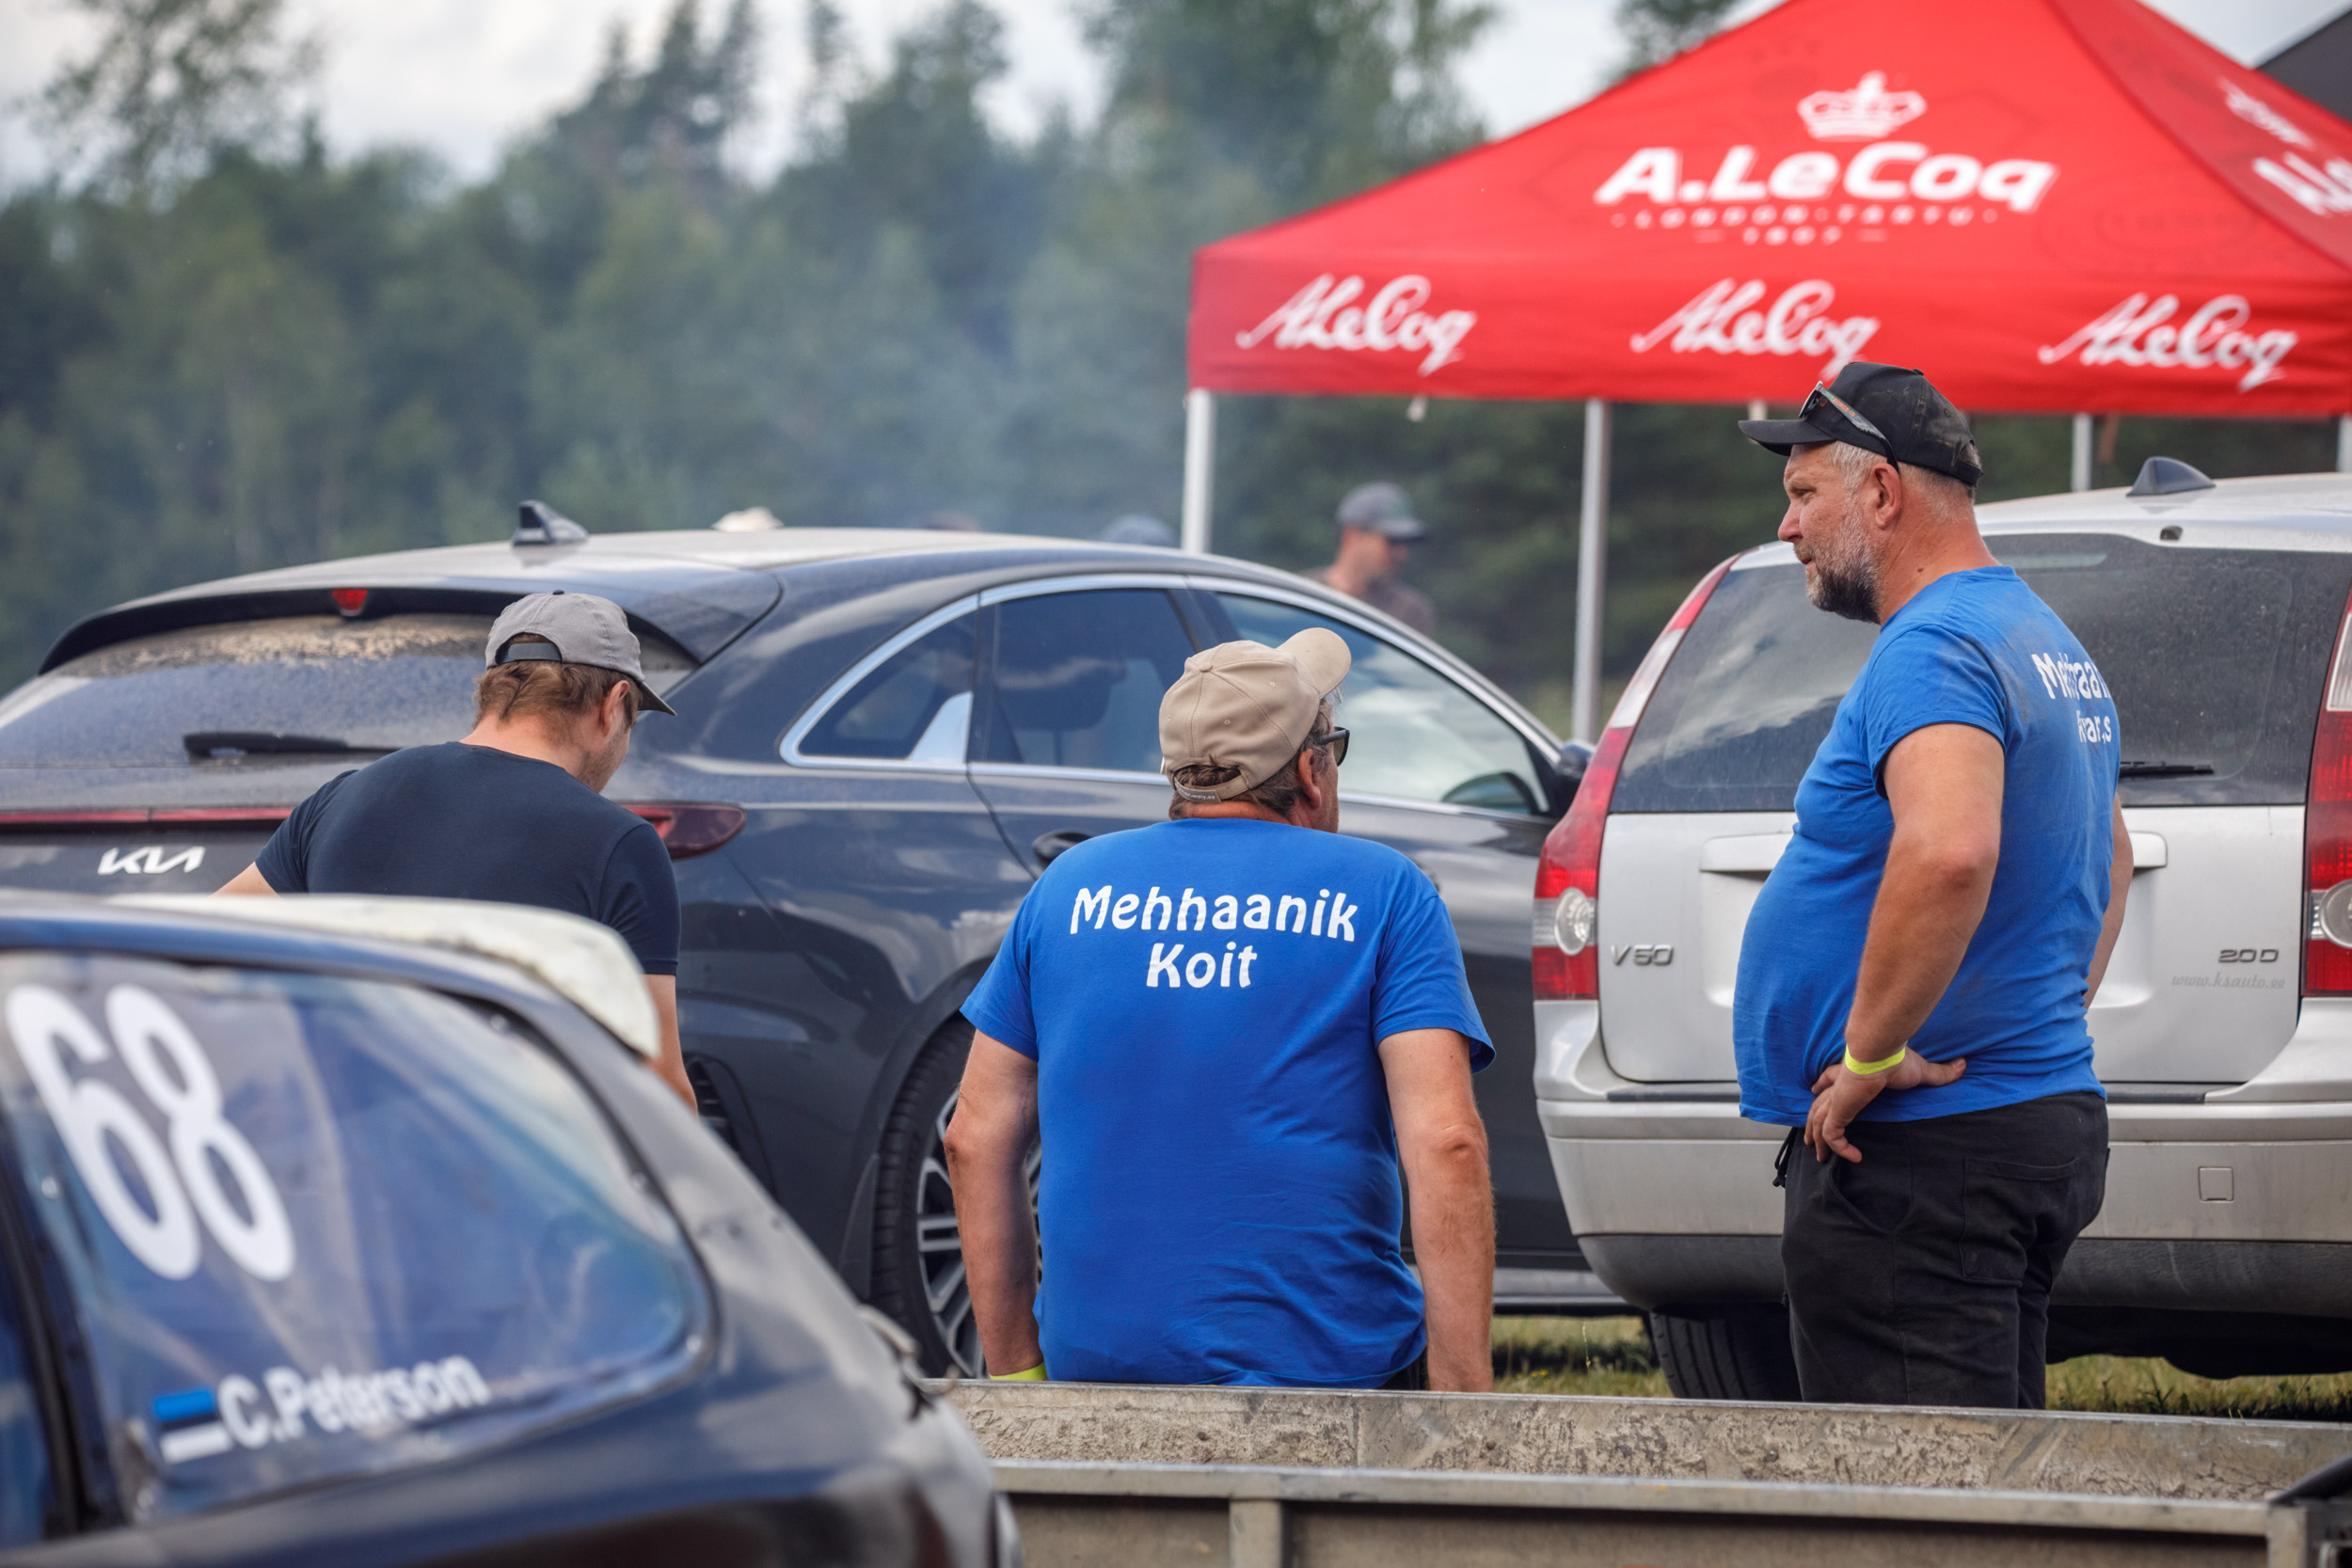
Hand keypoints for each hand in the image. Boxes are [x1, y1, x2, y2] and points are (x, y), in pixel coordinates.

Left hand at [1804, 1049, 1966, 1163]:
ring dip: (1818, 1140)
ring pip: (1818, 1122)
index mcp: (1851, 1073)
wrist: (1881, 1053)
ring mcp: (1837, 1099)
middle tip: (1812, 1140)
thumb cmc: (1897, 1059)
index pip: (1830, 1079)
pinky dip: (1840, 1147)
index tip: (1815, 1090)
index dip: (1822, 1085)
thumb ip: (1940, 1072)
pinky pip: (1833, 1134)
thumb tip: (1964, 1065)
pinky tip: (1854, 1157)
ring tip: (1821, 1158)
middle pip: (1818, 1105)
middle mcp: (1839, 1085)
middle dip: (1813, 1123)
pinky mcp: (1840, 1109)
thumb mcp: (1921, 1070)